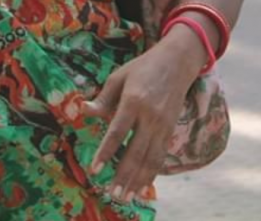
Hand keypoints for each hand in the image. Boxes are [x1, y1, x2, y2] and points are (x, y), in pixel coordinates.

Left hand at [82, 27, 206, 202]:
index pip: (117, 132)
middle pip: (136, 151)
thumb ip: (102, 99)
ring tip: (127, 197)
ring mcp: (163, 125)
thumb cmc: (142, 68)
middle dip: (124, 175)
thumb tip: (82, 111)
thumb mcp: (118, 77)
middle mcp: (150, 116)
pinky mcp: (170, 130)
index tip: (94, 169)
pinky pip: (160, 156)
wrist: (177, 63)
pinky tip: (143, 187)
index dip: (105, 152)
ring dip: (138, 180)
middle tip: (113, 194)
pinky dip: (152, 173)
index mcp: (133, 100)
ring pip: (150, 158)